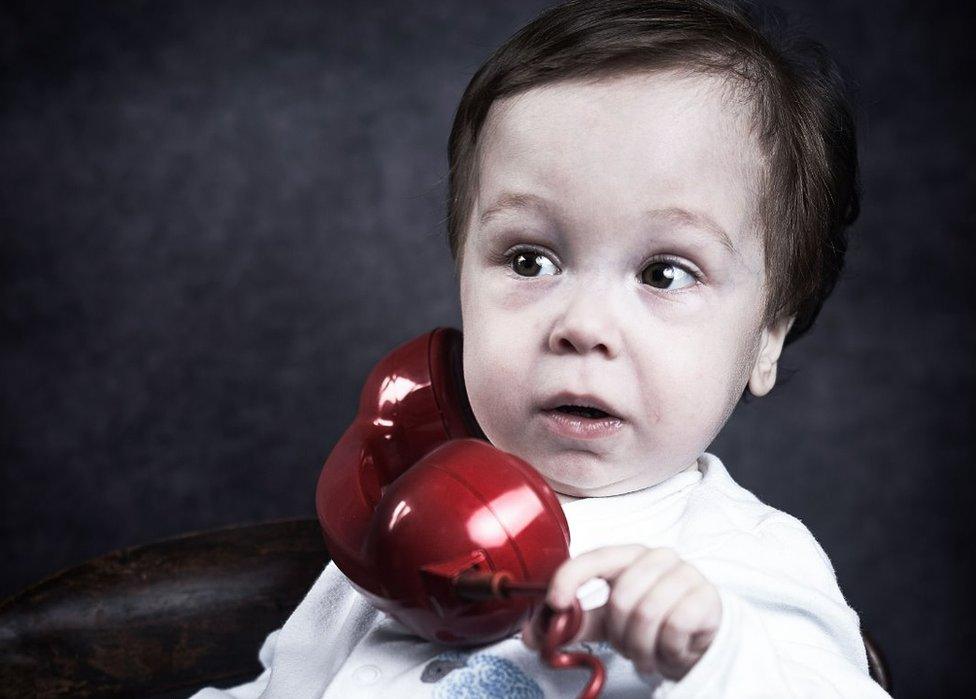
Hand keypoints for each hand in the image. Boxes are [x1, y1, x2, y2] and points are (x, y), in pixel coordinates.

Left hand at [521, 545, 721, 680]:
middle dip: (620, 635)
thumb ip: (574, 625)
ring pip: (648, 614)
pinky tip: (671, 650)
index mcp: (627, 556)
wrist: (698, 640)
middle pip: (622, 597)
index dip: (570, 577)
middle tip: (628, 648)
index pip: (594, 558)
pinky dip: (667, 650)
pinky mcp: (707, 596)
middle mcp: (657, 556)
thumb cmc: (651, 622)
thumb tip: (532, 634)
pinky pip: (675, 628)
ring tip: (648, 653)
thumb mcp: (608, 622)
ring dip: (643, 647)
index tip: (555, 602)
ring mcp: (686, 573)